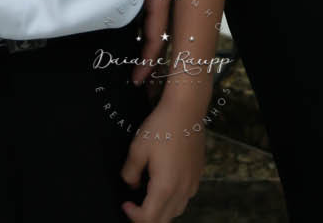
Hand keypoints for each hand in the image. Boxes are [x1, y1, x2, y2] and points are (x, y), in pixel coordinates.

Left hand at [121, 100, 204, 221]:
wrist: (186, 111)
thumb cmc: (161, 128)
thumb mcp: (137, 148)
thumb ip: (131, 172)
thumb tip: (131, 184)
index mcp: (165, 187)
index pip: (149, 218)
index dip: (134, 215)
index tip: (125, 203)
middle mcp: (182, 191)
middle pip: (164, 220)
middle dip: (147, 218)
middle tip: (134, 206)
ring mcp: (192, 184)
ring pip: (176, 211)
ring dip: (161, 211)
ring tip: (147, 198)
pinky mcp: (197, 176)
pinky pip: (185, 198)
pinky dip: (172, 201)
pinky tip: (164, 186)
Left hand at [136, 0, 171, 84]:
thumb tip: (136, 11)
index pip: (157, 27)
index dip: (149, 54)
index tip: (140, 77)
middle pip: (160, 28)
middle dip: (151, 56)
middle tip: (138, 81)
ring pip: (156, 18)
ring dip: (148, 42)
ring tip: (138, 67)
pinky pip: (150, 4)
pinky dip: (145, 23)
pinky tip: (135, 33)